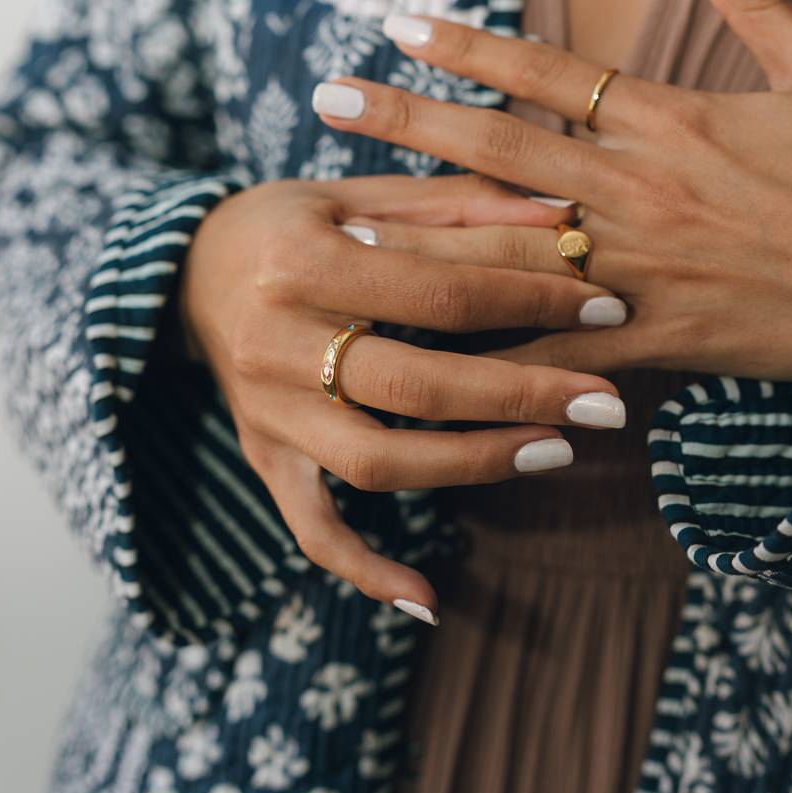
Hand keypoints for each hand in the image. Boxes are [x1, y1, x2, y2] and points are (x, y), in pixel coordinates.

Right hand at [177, 173, 627, 619]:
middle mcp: (276, 343)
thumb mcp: (362, 193)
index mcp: (303, 262)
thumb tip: (564, 215)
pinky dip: (366, 570)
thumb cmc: (292, 223)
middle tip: (607, 399)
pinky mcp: (264, 457)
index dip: (531, 299)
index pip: (439, 290)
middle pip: (416, 384)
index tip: (608, 306)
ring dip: (473, 465)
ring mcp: (268, 411)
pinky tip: (429, 599)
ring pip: (377, 461)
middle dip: (523, 393)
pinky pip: (312, 529)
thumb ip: (460, 205)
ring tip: (557, 451)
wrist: (184, 273)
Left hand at [311, 0, 791, 386]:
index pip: (547, 71)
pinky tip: (431, 353)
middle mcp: (640, 187)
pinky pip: (559, 347)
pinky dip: (497, 353)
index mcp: (671, 118)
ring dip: (420, 234)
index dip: (466, 45)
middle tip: (324, 100)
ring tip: (339, 221)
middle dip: (407, 124)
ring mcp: (641, 265)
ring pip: (508, 247)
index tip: (395, 21)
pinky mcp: (655, 338)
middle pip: (500, 148)